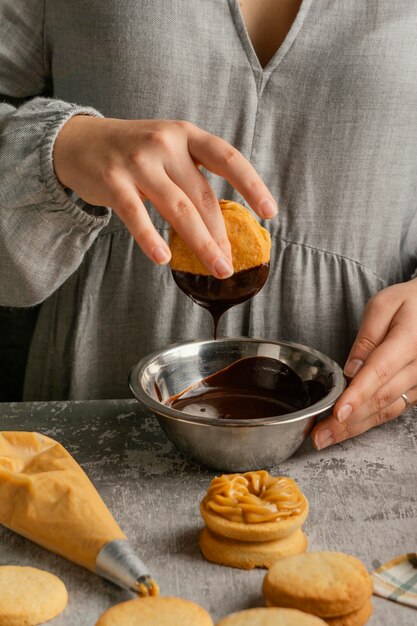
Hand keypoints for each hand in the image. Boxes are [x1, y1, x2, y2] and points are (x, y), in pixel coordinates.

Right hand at [53, 116, 276, 277]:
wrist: (78, 141)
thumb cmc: (133, 151)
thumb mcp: (168, 149)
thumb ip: (192, 176)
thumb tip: (220, 225)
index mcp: (186, 135)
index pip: (228, 158)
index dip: (252, 185)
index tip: (269, 212)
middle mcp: (166, 144)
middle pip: (203, 196)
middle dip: (220, 235)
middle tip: (230, 264)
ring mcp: (138, 161)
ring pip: (179, 208)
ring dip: (201, 244)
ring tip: (215, 268)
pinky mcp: (113, 181)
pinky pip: (137, 215)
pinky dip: (151, 238)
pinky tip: (164, 258)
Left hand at [312, 278, 416, 448]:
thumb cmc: (409, 303)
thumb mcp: (384, 305)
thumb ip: (367, 337)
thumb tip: (351, 370)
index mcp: (410, 341)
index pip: (379, 372)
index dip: (357, 395)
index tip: (338, 412)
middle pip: (380, 398)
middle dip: (348, 420)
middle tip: (319, 435)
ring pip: (387, 410)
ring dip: (356, 427)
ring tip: (326, 438)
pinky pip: (393, 409)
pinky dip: (369, 421)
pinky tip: (347, 428)